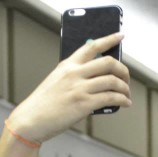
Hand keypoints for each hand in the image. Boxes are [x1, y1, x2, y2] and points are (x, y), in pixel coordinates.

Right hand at [7, 33, 129, 142]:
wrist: (30, 120)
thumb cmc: (43, 105)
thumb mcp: (56, 82)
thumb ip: (75, 77)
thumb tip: (99, 81)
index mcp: (67, 65)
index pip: (92, 46)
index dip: (109, 39)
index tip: (120, 36)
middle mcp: (74, 73)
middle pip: (108, 62)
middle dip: (123, 70)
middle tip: (126, 79)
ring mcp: (79, 88)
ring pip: (113, 81)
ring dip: (125, 88)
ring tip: (126, 95)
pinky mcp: (83, 103)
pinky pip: (111, 98)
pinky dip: (122, 100)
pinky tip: (124, 104)